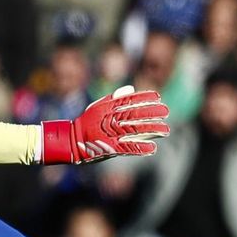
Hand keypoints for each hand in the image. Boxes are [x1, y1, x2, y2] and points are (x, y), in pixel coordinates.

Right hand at [41, 86, 169, 163]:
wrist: (70, 141)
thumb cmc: (85, 124)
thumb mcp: (97, 107)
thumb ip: (114, 98)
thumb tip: (130, 88)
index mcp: (107, 108)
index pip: (129, 100)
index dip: (145, 97)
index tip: (158, 96)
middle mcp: (109, 119)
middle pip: (135, 114)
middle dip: (152, 112)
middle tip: (166, 111)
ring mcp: (109, 134)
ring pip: (135, 130)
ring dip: (152, 129)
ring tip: (165, 130)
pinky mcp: (109, 148)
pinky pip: (128, 148)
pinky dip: (141, 148)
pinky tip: (152, 148)